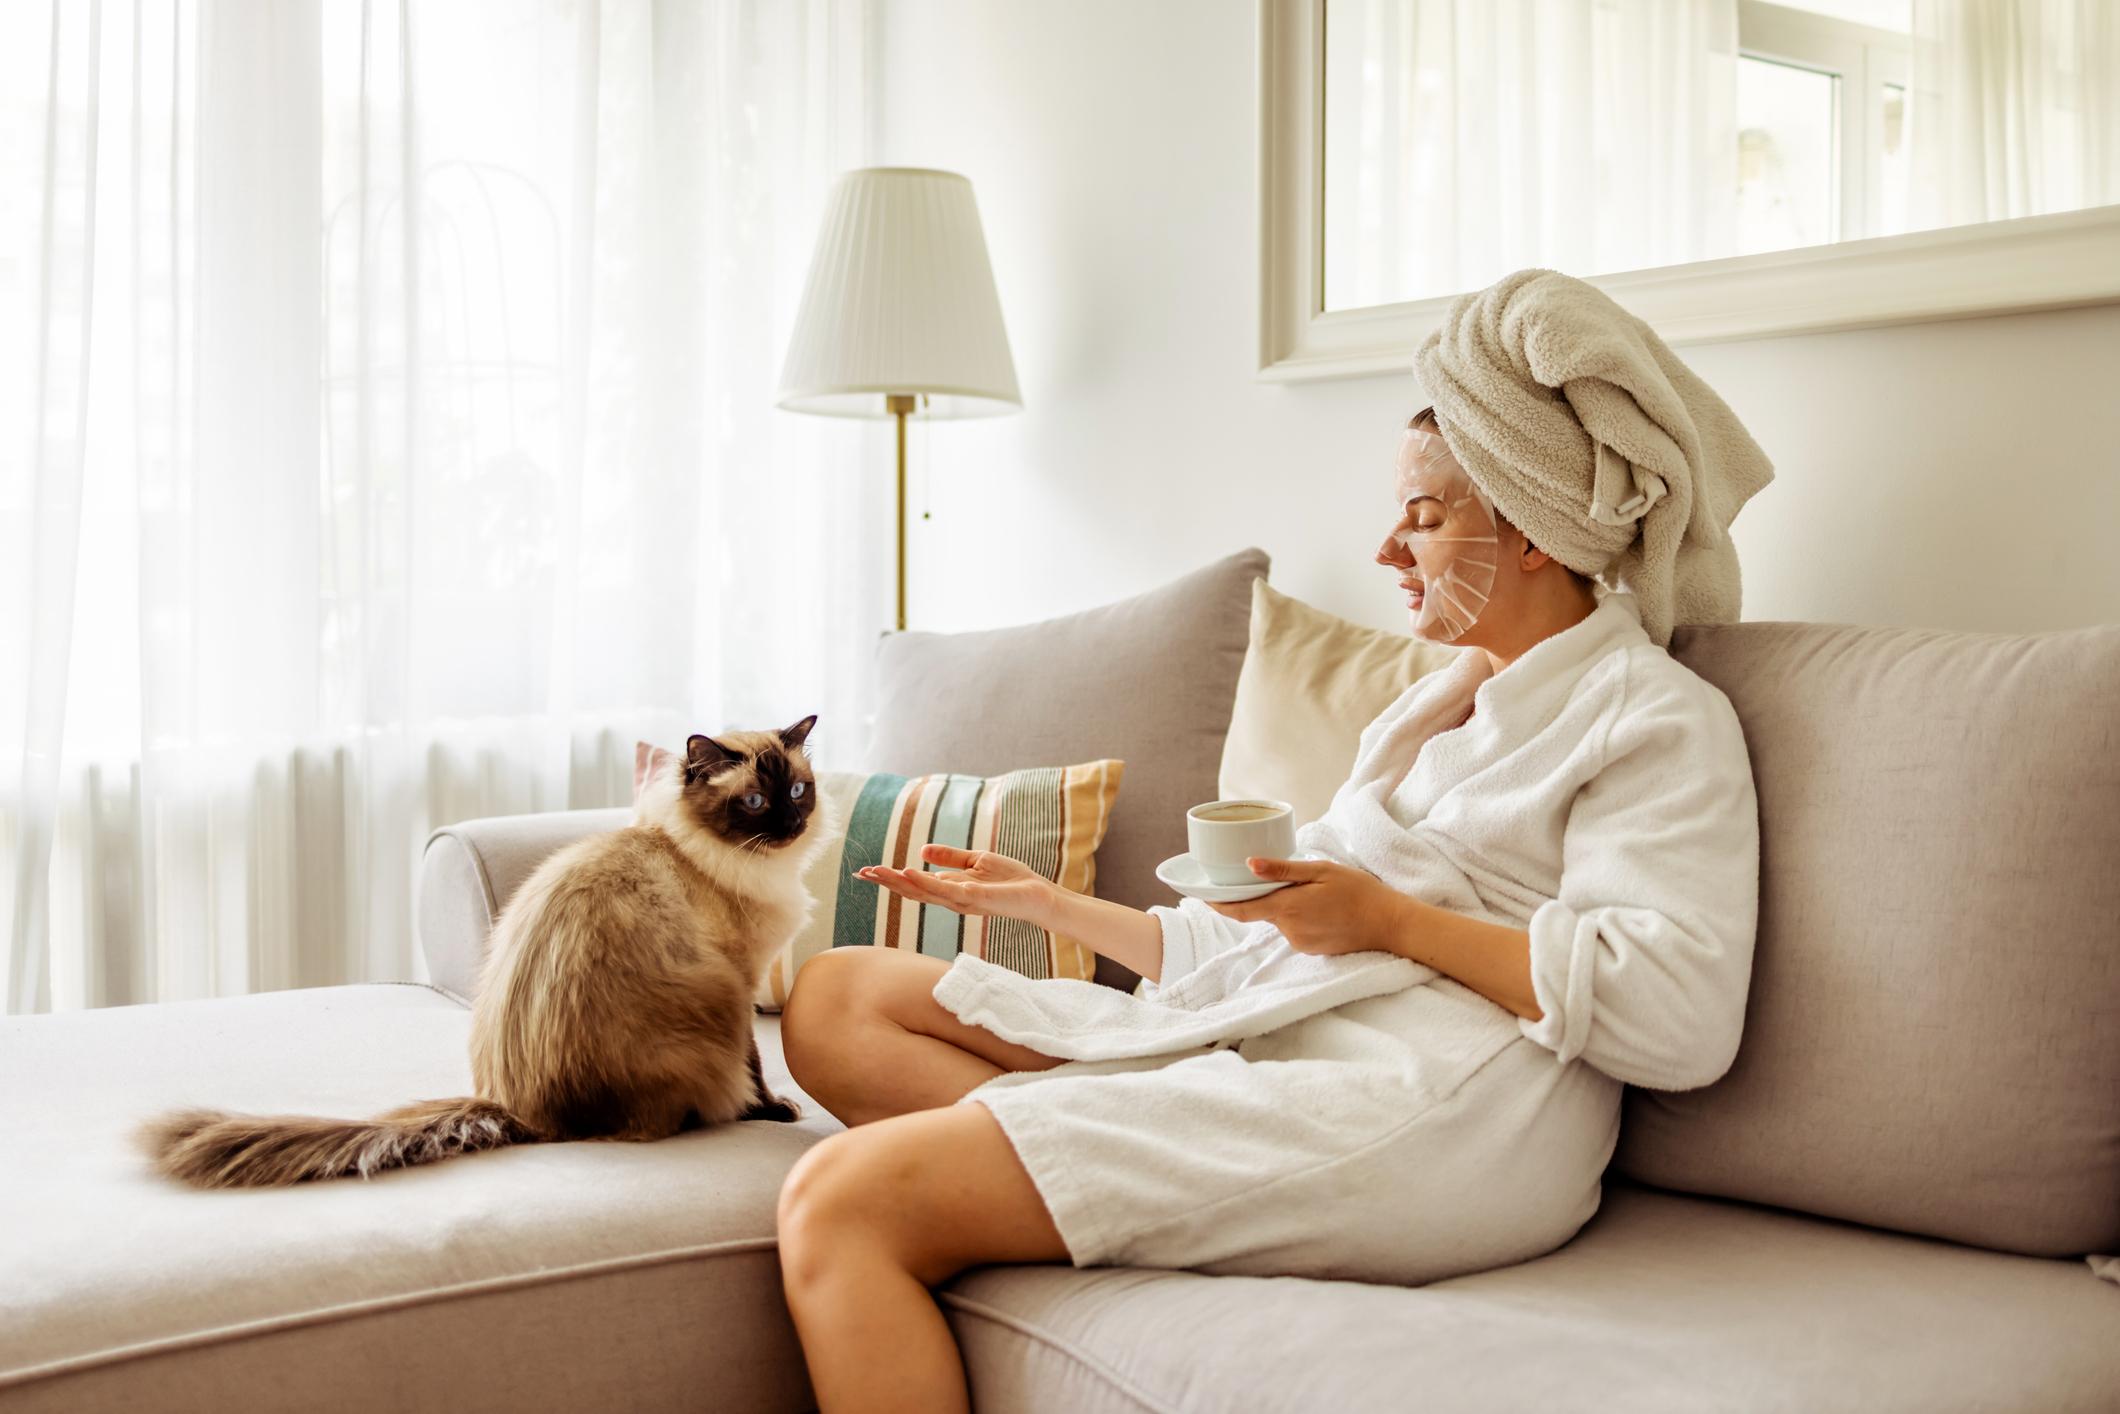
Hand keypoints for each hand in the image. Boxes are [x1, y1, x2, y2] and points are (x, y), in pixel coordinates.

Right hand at [854, 845, 1057, 929]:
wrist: (1038, 895)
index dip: (891, 878)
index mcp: (950, 888)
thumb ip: (950, 858)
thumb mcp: (977, 861)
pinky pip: (944, 890)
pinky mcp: (974, 897)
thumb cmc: (1012, 881)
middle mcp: (950, 897)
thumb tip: (921, 851)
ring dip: (898, 881)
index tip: (867, 871)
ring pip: (922, 891)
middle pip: (912, 890)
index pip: (915, 884)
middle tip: (861, 873)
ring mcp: (961, 899)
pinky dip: (924, 881)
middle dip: (887, 882)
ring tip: (877, 872)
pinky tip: (908, 871)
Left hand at [1204, 856, 1407, 957]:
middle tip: (1281, 878)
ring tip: (1316, 894)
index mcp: (1287, 907)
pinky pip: (1295, 930)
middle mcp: (1289, 930)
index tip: (1201, 896)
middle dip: (1264, 896)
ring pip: (1280, 920)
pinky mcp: (1311, 950)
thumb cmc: (1358, 891)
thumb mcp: (1321, 870)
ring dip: (1286, 907)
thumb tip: (1249, 864)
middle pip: (1262, 912)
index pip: (1240, 909)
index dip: (1218, 904)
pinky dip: (1300, 918)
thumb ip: (1283, 870)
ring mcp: (1300, 943)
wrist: (1389, 924)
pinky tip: (1323, 909)